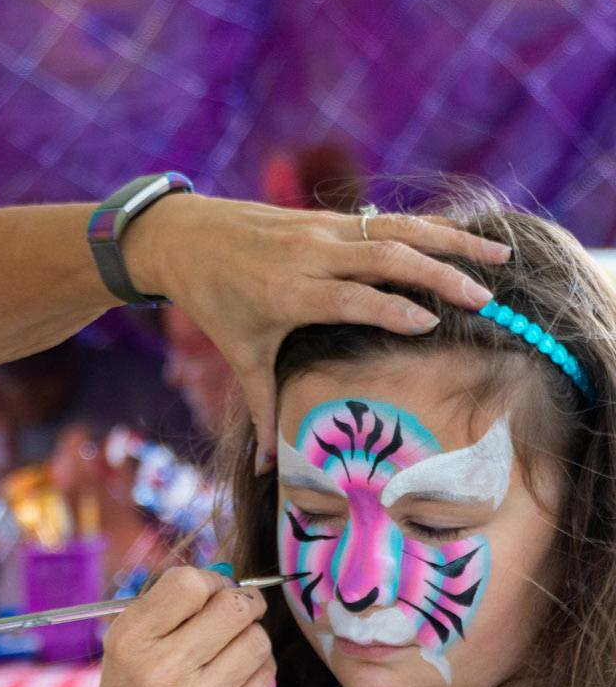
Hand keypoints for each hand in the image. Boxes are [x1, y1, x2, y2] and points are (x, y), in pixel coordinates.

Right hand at [71, 566, 273, 686]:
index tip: (211, 594)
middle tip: (239, 612)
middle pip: (233, 607)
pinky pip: (267, 676)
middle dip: (243, 603)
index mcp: (131, 640)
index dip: (210, 581)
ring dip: (251, 639)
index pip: (189, 583)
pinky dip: (258, 671)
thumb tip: (225, 578)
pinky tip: (236, 681)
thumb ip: (166, 609)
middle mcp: (162, 669)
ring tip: (232, 653)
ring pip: (257, 640)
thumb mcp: (123, 648)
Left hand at [121, 194, 509, 466]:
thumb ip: (261, 408)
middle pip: (384, 260)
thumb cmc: (215, 303)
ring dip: (450, 242)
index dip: (392, 310)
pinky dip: (429, 226)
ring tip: (499, 256)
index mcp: (287, 293)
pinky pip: (386, 219)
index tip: (433, 324)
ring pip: (395, 230)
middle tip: (485, 300)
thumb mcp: (239, 355)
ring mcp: (321, 230)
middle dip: (438, 276)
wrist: (186, 238)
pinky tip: (467, 236)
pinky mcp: (328, 217)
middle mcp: (310, 257)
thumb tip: (268, 469)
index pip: (350, 299)